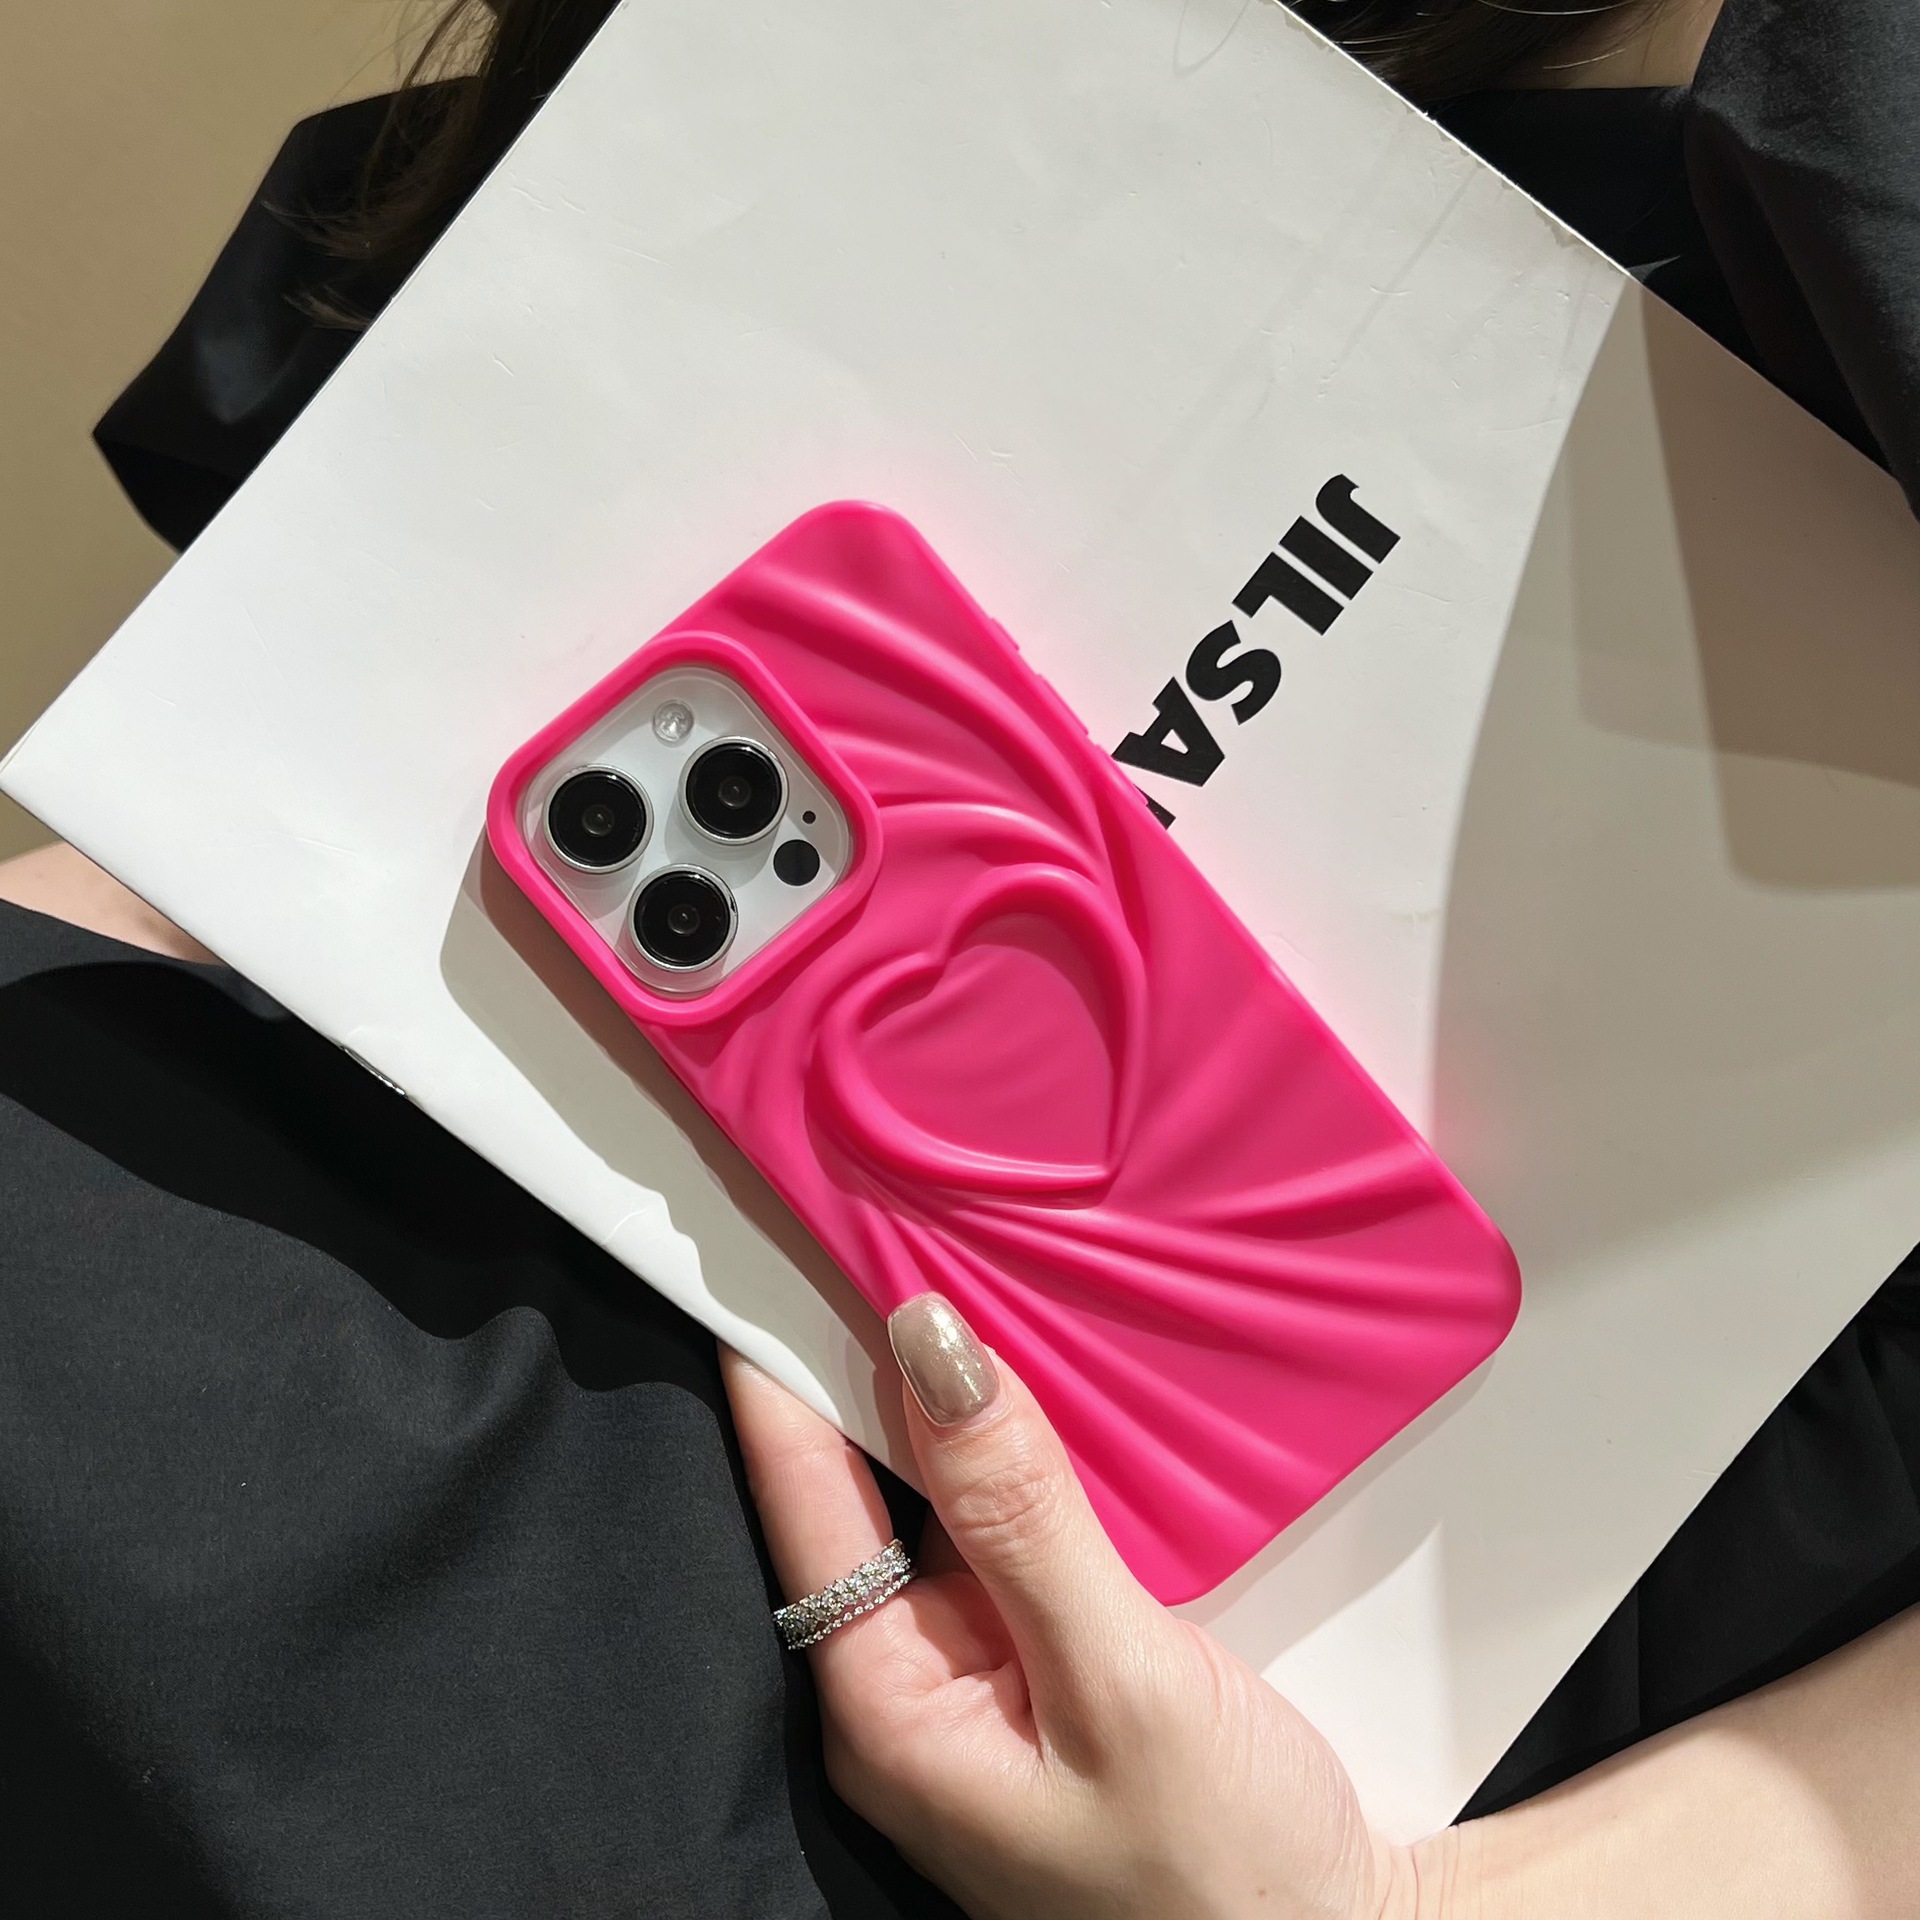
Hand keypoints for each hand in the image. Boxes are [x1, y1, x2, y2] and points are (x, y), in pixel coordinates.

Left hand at [722, 1294, 1438, 1919]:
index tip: (773, 1242)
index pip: (799, 1498)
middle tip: (868, 1220)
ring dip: (944, 1397)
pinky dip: (1012, 1447)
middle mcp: (911, 1682)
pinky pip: (1003, 1524)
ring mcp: (979, 1668)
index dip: (777, 1367)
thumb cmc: (1225, 1880)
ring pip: (935, 1495)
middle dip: (860, 1362)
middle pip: (856, 1487)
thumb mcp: (1122, 1684)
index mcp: (887, 1706)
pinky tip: (1033, 1380)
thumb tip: (933, 1350)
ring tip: (942, 1264)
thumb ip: (1023, 1515)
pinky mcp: (1044, 1655)